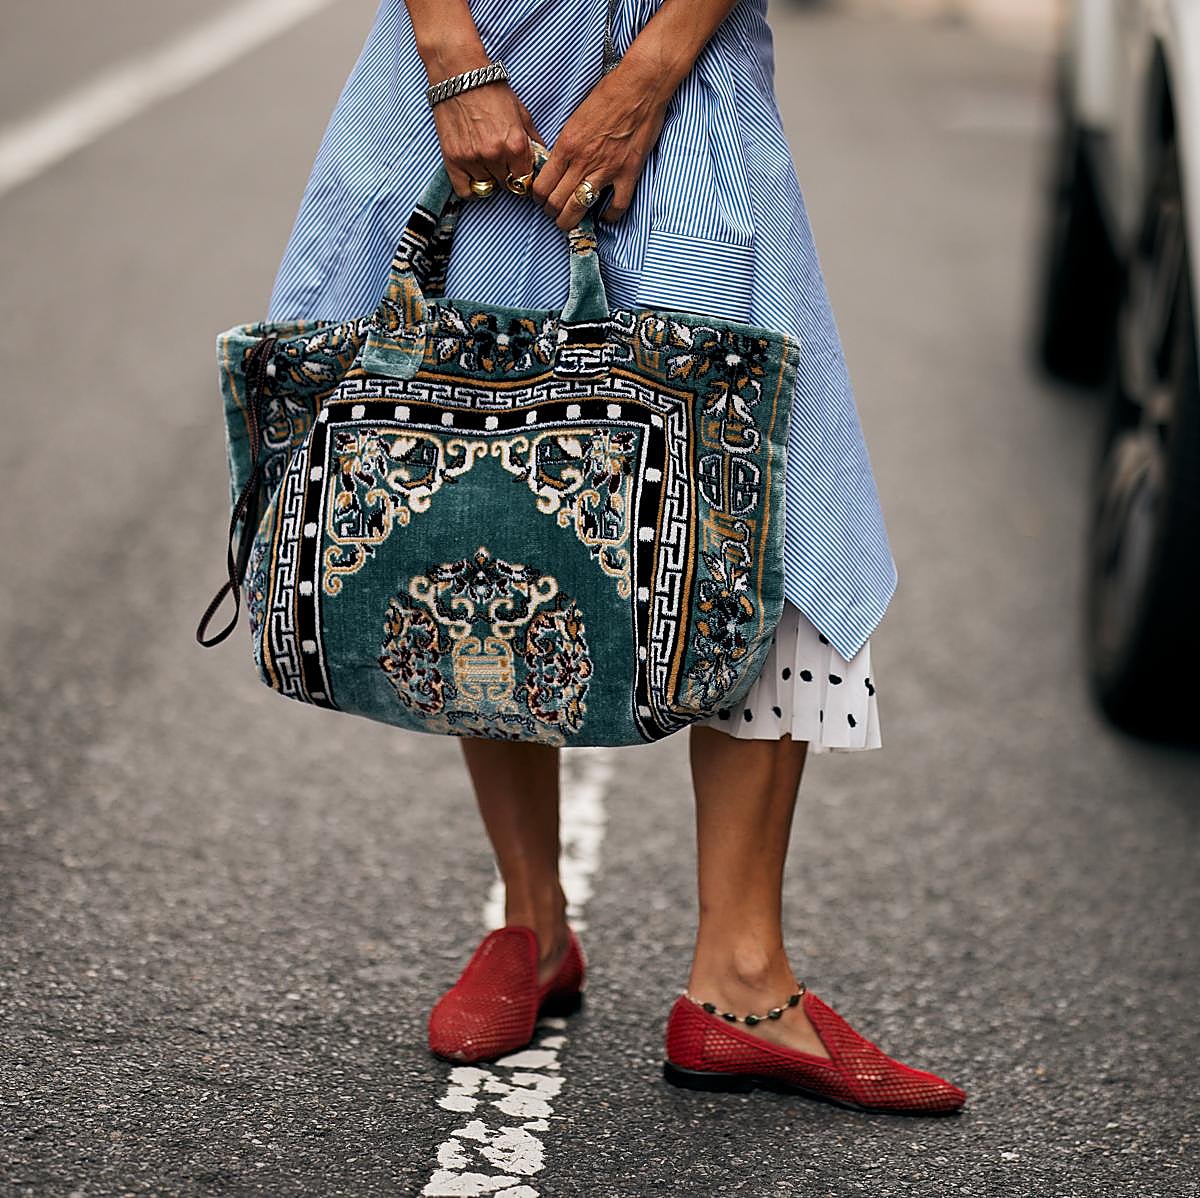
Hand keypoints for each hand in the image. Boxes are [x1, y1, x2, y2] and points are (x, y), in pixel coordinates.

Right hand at [432, 79, 544, 198]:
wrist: (458, 73)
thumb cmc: (491, 88)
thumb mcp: (521, 112)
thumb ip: (533, 139)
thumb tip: (542, 159)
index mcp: (516, 145)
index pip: (526, 180)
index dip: (524, 176)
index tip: (520, 170)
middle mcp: (495, 156)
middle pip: (507, 184)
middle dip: (507, 174)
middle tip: (502, 160)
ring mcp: (472, 159)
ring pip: (487, 186)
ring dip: (488, 176)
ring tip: (485, 158)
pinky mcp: (453, 160)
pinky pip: (466, 191)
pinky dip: (472, 187)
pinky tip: (475, 174)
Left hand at [532, 66, 668, 229]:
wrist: (640, 86)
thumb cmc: (609, 94)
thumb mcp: (575, 118)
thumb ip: (566, 144)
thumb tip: (559, 163)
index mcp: (567, 145)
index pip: (542, 185)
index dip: (538, 198)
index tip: (542, 199)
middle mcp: (583, 161)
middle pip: (557, 202)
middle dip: (552, 213)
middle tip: (554, 212)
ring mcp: (607, 169)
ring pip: (580, 208)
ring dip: (572, 220)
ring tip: (571, 222)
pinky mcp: (628, 173)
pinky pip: (617, 206)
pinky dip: (610, 216)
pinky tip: (605, 216)